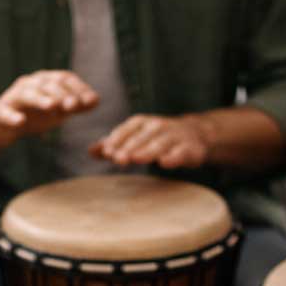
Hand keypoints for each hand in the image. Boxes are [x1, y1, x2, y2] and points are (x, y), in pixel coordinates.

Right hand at [0, 71, 99, 148]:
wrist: (3, 127)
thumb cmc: (34, 115)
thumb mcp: (58, 111)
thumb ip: (76, 106)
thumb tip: (97, 100)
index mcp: (45, 81)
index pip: (64, 78)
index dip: (78, 88)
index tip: (91, 100)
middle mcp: (30, 84)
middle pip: (47, 84)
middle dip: (62, 94)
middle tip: (74, 105)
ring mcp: (13, 97)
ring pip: (27, 94)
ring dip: (41, 99)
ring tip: (52, 107)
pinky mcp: (0, 112)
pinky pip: (6, 112)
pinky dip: (13, 116)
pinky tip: (20, 121)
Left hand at [90, 115, 207, 168]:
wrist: (194, 136)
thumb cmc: (158, 139)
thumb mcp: (136, 138)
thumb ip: (115, 145)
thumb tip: (91, 151)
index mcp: (142, 123)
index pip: (127, 129)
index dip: (117, 139)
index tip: (107, 151)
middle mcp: (158, 126)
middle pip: (141, 138)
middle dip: (129, 147)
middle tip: (117, 158)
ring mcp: (174, 137)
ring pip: (159, 144)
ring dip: (147, 151)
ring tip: (136, 158)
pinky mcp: (189, 149)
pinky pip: (181, 152)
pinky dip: (173, 157)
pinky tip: (165, 162)